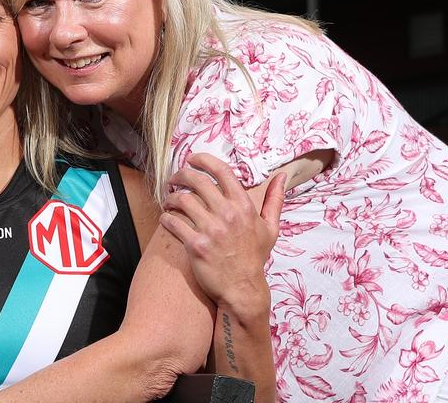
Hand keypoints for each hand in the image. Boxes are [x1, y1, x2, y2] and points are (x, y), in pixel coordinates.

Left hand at [160, 153, 283, 315]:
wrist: (243, 289)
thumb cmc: (254, 257)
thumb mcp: (270, 228)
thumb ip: (274, 200)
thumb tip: (282, 176)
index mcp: (243, 206)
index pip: (221, 170)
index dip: (202, 160)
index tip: (192, 159)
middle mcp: (227, 214)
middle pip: (196, 181)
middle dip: (180, 175)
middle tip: (174, 180)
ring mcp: (211, 230)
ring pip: (181, 200)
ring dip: (170, 198)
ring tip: (169, 201)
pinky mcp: (196, 246)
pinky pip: (173, 223)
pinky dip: (166, 218)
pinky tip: (166, 219)